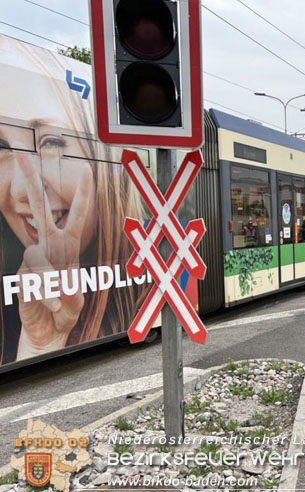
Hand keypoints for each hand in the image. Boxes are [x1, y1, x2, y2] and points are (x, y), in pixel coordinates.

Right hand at [16, 154, 92, 359]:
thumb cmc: (67, 309)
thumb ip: (71, 286)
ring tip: (62, 303)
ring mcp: (34, 259)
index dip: (82, 195)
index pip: (77, 215)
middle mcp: (50, 246)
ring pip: (37, 254)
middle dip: (32, 182)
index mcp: (69, 245)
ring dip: (53, 281)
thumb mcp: (77, 296)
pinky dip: (47, 295)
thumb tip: (61, 279)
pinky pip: (34, 279)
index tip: (87, 172)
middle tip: (22, 155)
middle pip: (40, 209)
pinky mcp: (23, 275)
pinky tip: (55, 307)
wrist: (50, 330)